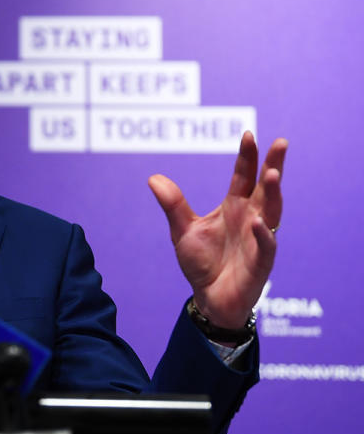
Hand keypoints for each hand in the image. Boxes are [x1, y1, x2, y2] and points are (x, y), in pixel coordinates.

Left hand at [148, 131, 287, 329]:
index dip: (247, 156)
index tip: (248, 135)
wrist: (209, 298)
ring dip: (273, 194)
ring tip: (272, 174)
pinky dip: (262, 234)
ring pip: (272, 212)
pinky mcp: (260, 263)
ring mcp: (258, 239)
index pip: (243, 176)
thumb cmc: (202, 262)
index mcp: (234, 207)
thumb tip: (153, 177)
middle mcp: (251, 218)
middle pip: (265, 188)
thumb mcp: (182, 230)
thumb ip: (173, 204)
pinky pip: (265, 246)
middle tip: (280, 143)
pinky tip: (257, 221)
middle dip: (273, 165)